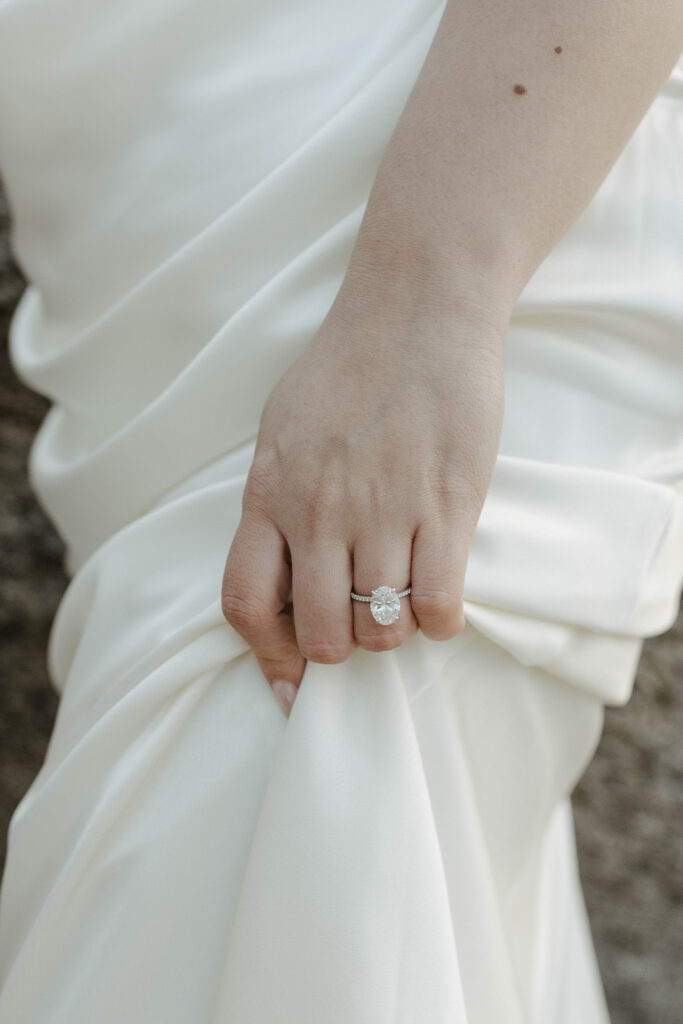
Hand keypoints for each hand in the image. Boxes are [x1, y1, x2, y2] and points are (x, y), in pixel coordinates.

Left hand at [220, 255, 509, 715]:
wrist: (417, 311)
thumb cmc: (347, 369)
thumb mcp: (282, 430)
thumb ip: (275, 502)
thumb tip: (284, 576)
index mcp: (270, 493)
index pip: (246, 602)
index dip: (267, 656)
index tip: (289, 677)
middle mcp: (321, 511)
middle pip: (320, 633)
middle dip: (340, 650)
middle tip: (358, 626)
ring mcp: (386, 510)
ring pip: (382, 626)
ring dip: (391, 631)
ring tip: (400, 600)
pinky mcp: (447, 504)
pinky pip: (438, 603)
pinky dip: (440, 621)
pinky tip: (440, 598)